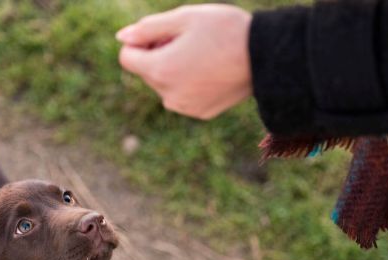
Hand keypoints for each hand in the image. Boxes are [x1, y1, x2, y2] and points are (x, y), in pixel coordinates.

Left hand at [116, 4, 251, 119]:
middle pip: (146, 71)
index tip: (164, 33)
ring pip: (163, 85)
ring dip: (173, 70)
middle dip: (157, 55)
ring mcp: (185, 107)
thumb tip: (121, 37)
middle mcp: (168, 95)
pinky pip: (182, 96)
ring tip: (203, 56)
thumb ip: (147, 28)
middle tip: (189, 41)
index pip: (126, 57)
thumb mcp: (184, 18)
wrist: (267, 56)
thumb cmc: (225, 30)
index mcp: (160, 70)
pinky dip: (189, 83)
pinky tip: (212, 71)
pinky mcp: (200, 113)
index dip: (141, 41)